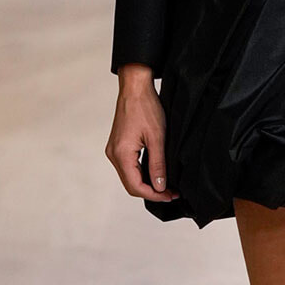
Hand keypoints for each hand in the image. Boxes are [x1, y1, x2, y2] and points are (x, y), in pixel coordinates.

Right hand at [106, 66, 177, 203]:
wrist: (135, 88)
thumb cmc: (146, 107)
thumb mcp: (158, 138)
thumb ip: (158, 164)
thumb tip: (160, 186)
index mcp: (121, 154)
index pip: (135, 186)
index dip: (154, 195)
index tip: (170, 196)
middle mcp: (113, 155)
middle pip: (130, 184)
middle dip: (151, 192)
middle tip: (171, 193)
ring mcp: (114, 150)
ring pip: (129, 176)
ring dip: (146, 184)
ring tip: (166, 185)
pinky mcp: (117, 146)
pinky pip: (128, 167)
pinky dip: (141, 174)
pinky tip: (155, 174)